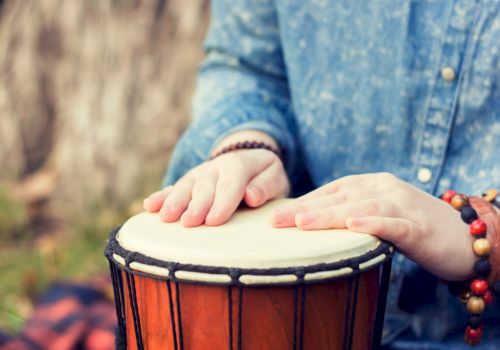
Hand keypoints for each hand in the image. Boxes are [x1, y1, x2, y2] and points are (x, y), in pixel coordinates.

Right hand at [143, 149, 288, 226]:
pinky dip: (161, 196)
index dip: (222, 202)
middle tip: (189, 223)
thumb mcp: (275, 176)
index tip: (214, 220)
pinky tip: (150, 206)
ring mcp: (199, 174)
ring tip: (166, 217)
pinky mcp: (188, 182)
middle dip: (196, 205)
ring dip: (175, 201)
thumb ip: (267, 185)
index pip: (231, 183)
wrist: (247, 159)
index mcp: (239, 165)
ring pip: (185, 186)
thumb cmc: (264, 176)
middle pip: (205, 186)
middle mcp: (215, 167)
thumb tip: (251, 196)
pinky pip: (173, 188)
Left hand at [271, 172, 474, 280]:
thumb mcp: (379, 214)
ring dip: (330, 215)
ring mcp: (403, 206)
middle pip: (339, 198)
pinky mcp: (419, 228)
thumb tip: (313, 222)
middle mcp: (385, 188)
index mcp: (373, 184)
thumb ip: (352, 213)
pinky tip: (353, 226)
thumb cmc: (415, 226)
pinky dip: (373, 224)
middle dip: (304, 209)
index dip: (304, 202)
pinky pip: (394, 224)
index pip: (332, 191)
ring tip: (302, 222)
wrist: (465, 236)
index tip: (276, 215)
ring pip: (361, 208)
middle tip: (274, 221)